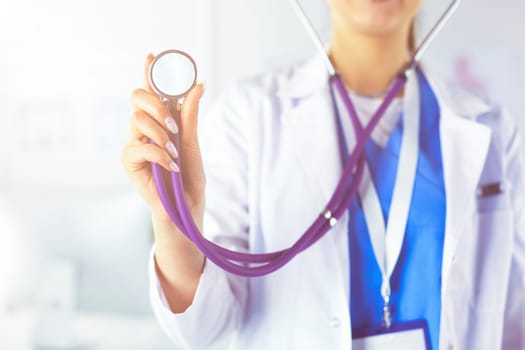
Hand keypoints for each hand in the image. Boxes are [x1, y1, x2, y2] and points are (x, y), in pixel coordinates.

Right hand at [122, 53, 206, 221]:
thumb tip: (199, 85)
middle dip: (157, 106)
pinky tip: (170, 166)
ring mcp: (134, 144)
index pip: (151, 92)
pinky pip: (139, 146)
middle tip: (174, 125)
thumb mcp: (192, 142)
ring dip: (161, 134)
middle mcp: (143, 129)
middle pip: (138, 98)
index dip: (149, 73)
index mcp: (159, 122)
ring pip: (137, 119)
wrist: (186, 206)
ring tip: (175, 153)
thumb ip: (190, 115)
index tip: (152, 55)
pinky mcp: (129, 161)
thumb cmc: (188, 176)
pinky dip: (159, 154)